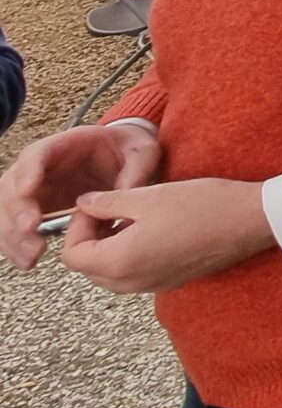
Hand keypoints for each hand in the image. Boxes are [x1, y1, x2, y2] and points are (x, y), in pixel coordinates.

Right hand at [1, 122, 162, 268]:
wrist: (125, 160)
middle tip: (30, 230)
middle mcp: (41, 168)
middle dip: (17, 210)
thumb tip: (125, 193)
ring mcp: (36, 191)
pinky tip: (28, 261)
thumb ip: (136, 168)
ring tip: (32, 255)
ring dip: (13, 234)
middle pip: (12, 186)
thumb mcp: (141, 151)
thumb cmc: (129, 151)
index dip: (28, 171)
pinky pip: (16, 229)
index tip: (27, 190)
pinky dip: (18, 246)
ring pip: (7, 211)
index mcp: (65, 146)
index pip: (36, 155)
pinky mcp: (37, 211)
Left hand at [57, 178, 275, 293]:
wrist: (251, 221)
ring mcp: (152, 285)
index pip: (72, 255)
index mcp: (120, 261)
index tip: (95, 205)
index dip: (76, 227)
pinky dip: (131, 254)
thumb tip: (85, 203)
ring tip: (132, 217)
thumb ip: (108, 202)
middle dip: (90, 238)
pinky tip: (151, 229)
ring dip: (110, 246)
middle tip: (110, 209)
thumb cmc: (204, 207)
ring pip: (110, 273)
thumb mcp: (149, 196)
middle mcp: (132, 282)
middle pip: (88, 267)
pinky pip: (134, 274)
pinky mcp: (169, 282)